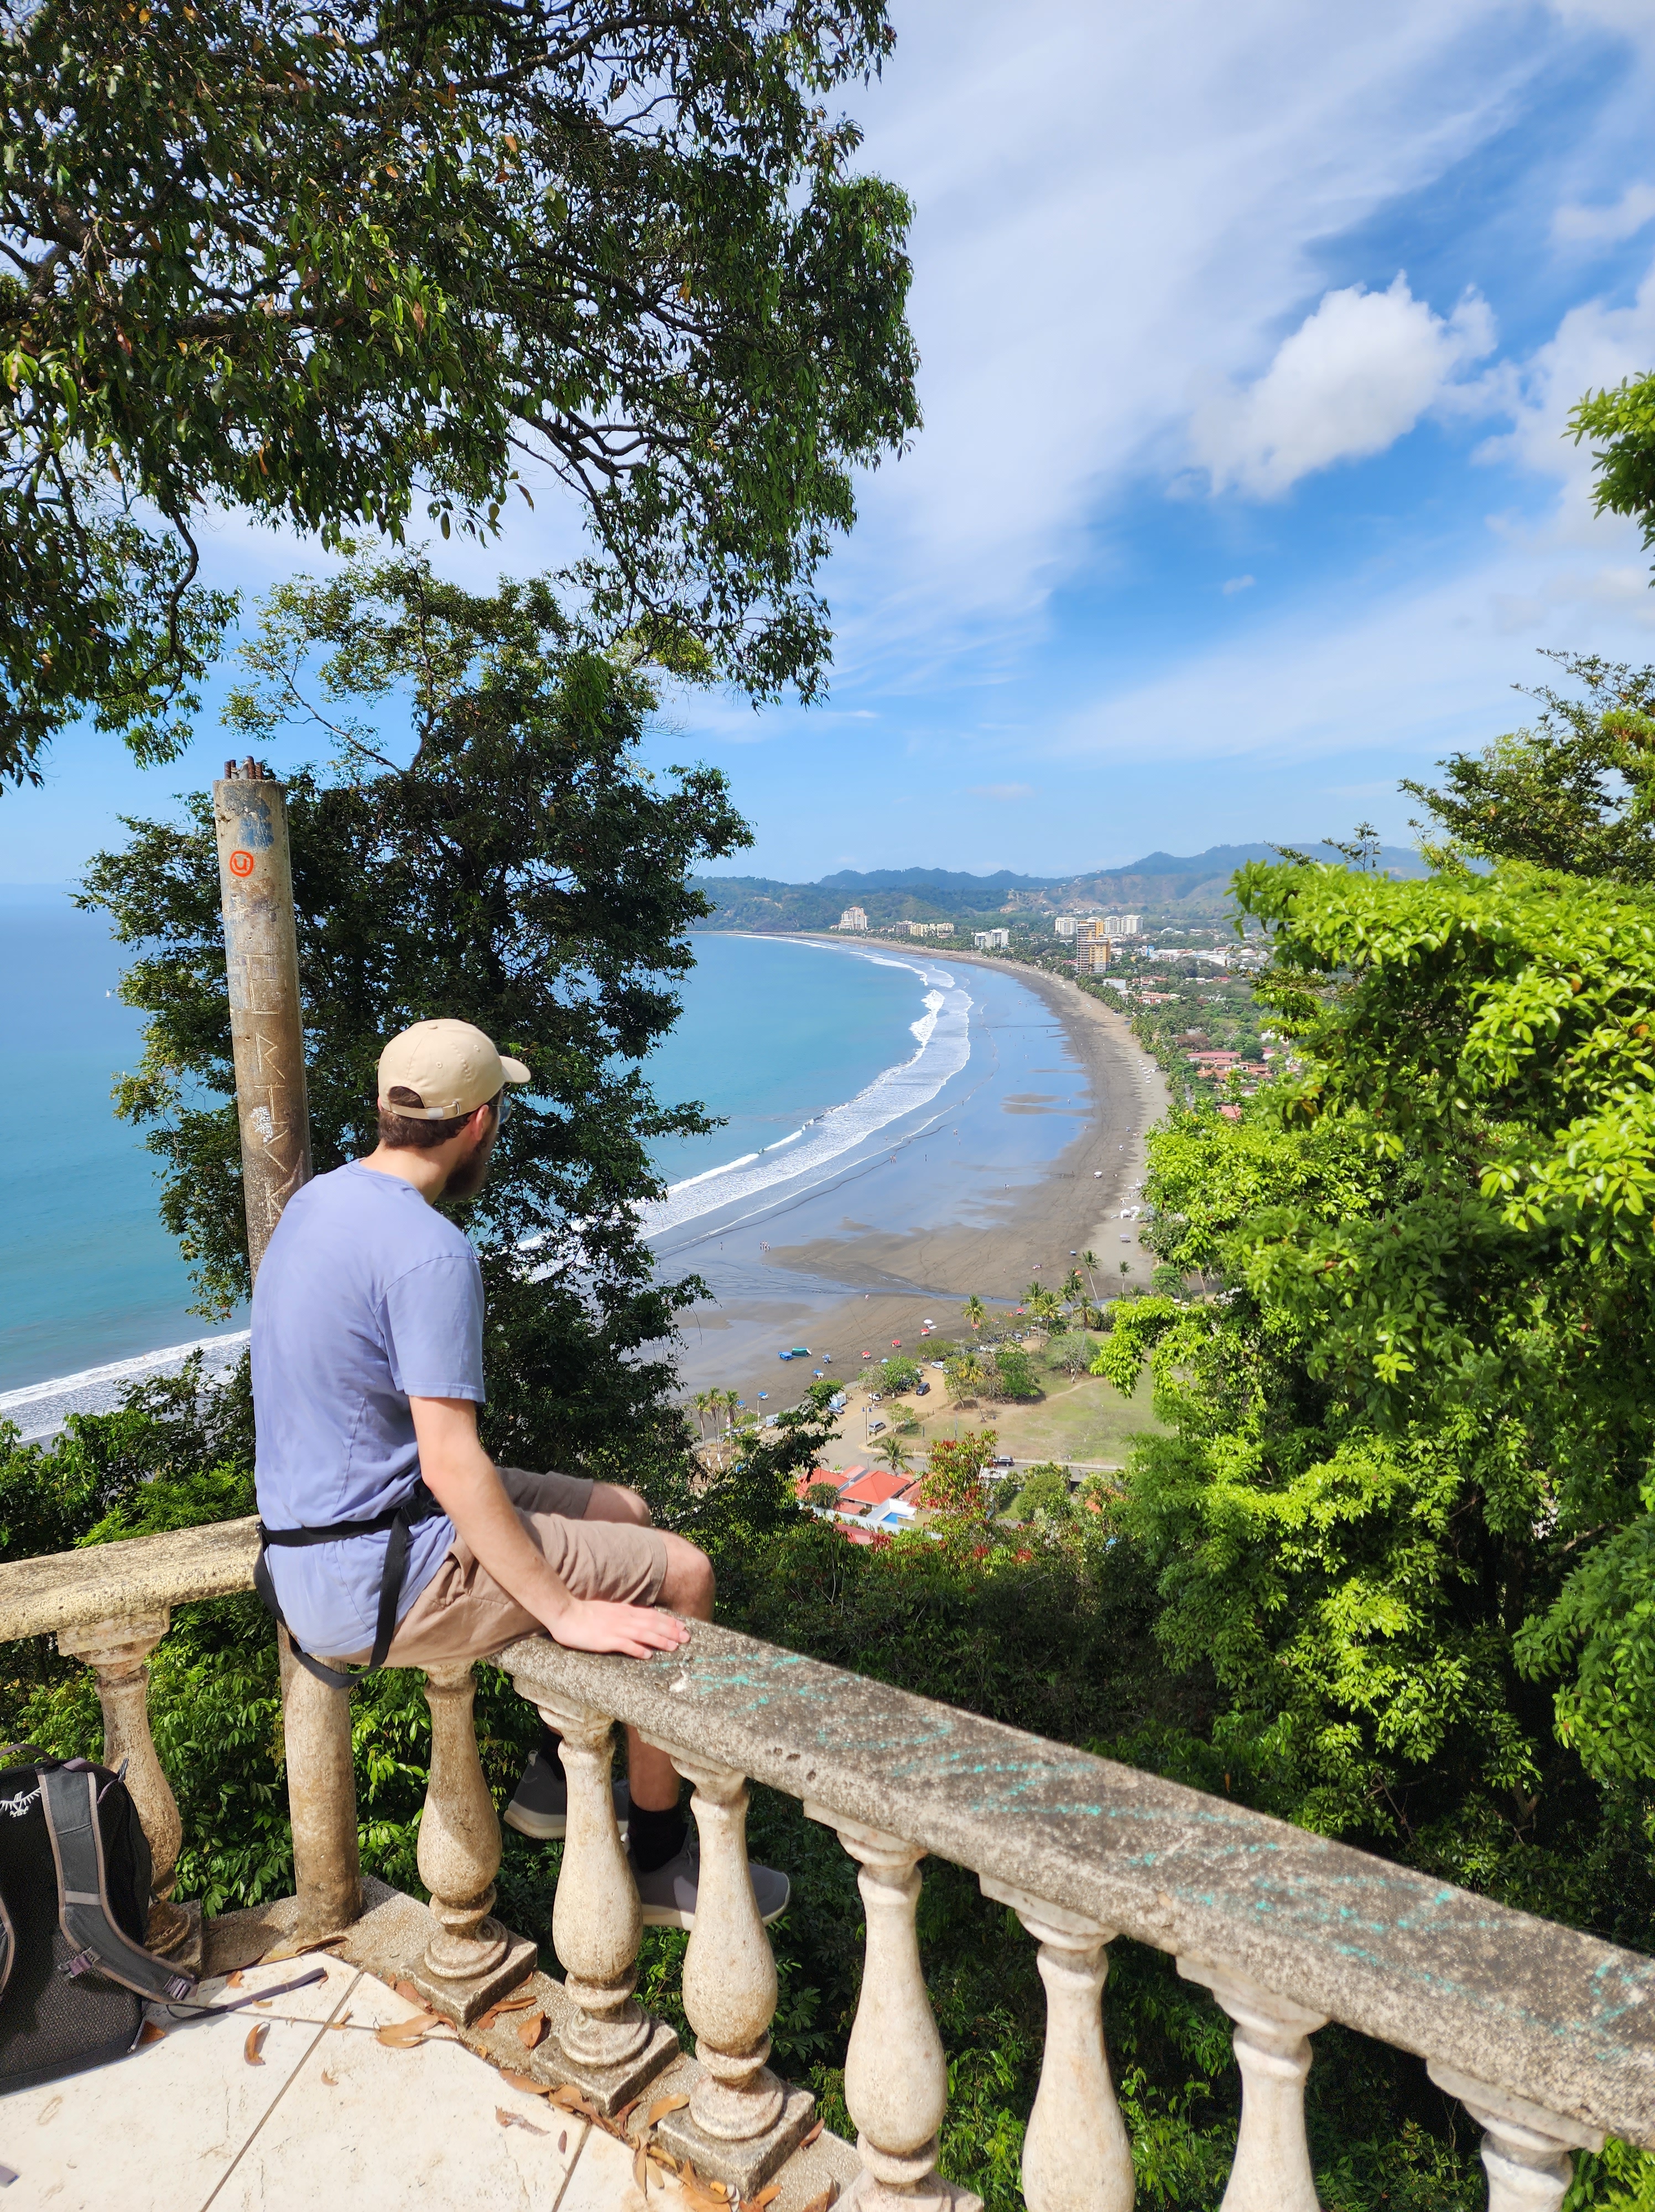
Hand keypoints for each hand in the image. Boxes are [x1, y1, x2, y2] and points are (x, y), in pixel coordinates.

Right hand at [548, 1598, 692, 1659]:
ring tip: (674, 1647)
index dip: (669, 1621)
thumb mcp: (609, 1610)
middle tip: (686, 1638)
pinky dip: (637, 1649)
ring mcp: (615, 1628)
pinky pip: (625, 1645)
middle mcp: (624, 1618)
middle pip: (653, 1624)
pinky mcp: (605, 1639)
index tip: (683, 1626)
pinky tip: (648, 1656)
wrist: (566, 1612)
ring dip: (660, 1640)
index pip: (652, 1615)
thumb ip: (623, 1615)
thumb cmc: (584, 1612)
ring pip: (643, 1634)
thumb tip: (638, 1620)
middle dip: (671, 1631)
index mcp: (625, 1610)